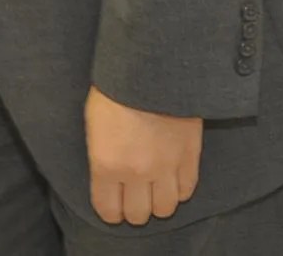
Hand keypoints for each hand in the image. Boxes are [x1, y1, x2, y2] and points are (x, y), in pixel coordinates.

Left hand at [84, 85, 201, 224]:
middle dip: (133, 209)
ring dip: (158, 202)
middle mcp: (136, 173)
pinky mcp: (189, 157)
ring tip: (154, 189)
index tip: (111, 205)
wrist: (149, 68)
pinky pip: (186, 190)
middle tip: (133, 197)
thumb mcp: (93, 123)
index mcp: (106, 164)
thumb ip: (101, 156)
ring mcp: (165, 167)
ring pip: (165, 209)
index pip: (108, 210)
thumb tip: (106, 176)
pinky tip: (171, 178)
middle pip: (138, 215)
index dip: (110, 210)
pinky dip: (178, 189)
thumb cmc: (114, 89)